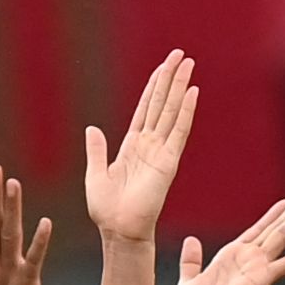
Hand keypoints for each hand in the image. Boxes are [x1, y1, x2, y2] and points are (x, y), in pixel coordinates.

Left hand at [83, 49, 198, 248]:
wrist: (118, 230)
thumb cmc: (107, 209)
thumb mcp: (95, 174)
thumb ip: (97, 150)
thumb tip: (92, 128)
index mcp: (132, 146)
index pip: (146, 108)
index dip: (154, 86)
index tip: (164, 66)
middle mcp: (149, 145)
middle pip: (162, 103)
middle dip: (171, 78)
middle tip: (180, 54)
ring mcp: (161, 152)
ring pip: (171, 111)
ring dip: (180, 87)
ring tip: (188, 63)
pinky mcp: (168, 162)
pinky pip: (178, 132)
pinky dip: (185, 112)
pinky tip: (192, 92)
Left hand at [173, 188, 284, 284]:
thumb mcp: (188, 280)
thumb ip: (191, 260)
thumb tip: (191, 240)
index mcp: (232, 258)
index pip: (256, 232)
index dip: (271, 216)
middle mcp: (249, 261)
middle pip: (275, 230)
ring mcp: (257, 269)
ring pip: (282, 237)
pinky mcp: (262, 280)